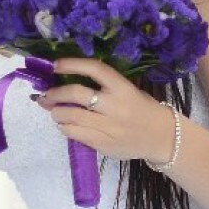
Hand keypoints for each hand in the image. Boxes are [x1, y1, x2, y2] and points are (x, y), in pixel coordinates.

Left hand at [35, 57, 176, 163]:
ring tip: (55, 111)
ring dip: (56, 112)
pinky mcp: (103, 143)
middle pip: (76, 94)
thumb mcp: (129, 91)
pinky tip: (65, 125)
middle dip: (55, 93)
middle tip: (46, 94)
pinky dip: (65, 127)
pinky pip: (75, 134)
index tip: (56, 65)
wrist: (162, 137)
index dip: (72, 64)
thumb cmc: (143, 109)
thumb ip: (104, 86)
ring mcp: (108, 126)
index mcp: (123, 88)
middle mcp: (114, 105)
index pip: (94, 69)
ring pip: (70, 116)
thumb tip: (68, 80)